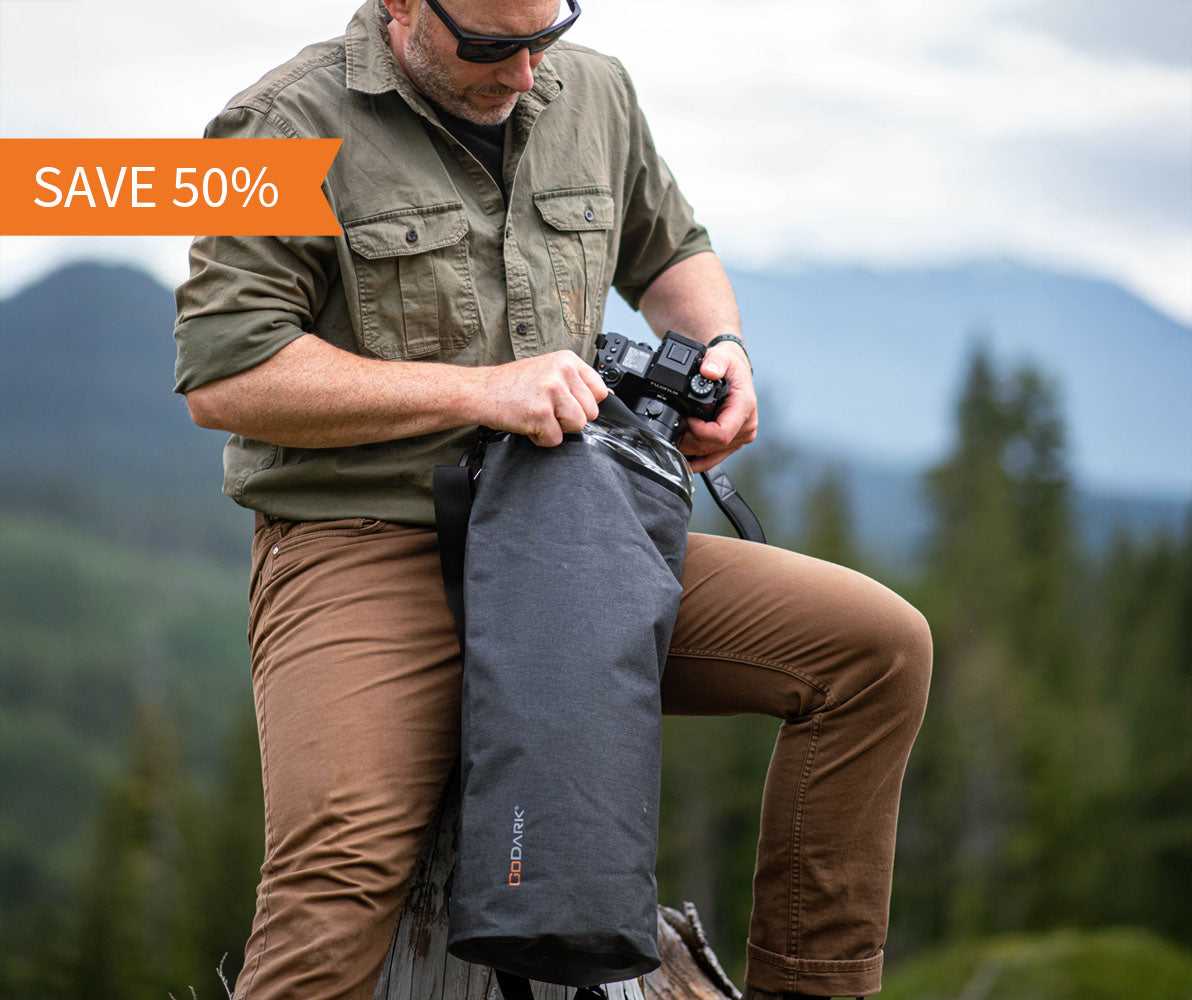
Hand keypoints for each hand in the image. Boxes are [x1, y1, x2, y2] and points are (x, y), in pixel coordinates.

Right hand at [476, 351, 608, 446]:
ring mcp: (551, 392)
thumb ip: (574, 381)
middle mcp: (561, 372)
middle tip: (548, 410)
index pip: (600, 391)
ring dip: (558, 428)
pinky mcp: (540, 413)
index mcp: (567, 360)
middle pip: (591, 412)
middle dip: (571, 418)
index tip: (568, 404)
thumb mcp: (548, 370)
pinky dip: (542, 438)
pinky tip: (529, 423)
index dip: (585, 404)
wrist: (481, 391)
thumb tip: (606, 396)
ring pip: (578, 425)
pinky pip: (556, 439)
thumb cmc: (513, 384)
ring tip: (540, 416)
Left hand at [677, 341, 757, 472]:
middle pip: (712, 447)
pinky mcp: (732, 442)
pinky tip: (682, 460)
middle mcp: (746, 426)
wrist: (735, 370)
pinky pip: (713, 458)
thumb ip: (715, 361)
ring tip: (674, 438)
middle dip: (689, 440)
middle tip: (674, 427)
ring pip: (710, 454)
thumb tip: (708, 370)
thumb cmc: (730, 365)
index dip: (699, 432)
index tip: (687, 419)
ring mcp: (740, 437)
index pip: (721, 434)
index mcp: (745, 408)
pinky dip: (696, 460)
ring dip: (690, 450)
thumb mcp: (722, 356)